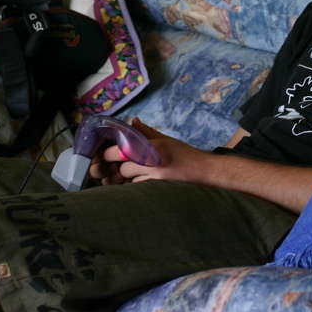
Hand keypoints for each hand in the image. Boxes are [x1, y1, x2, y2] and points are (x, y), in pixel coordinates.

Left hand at [89, 118, 209, 184]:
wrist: (203, 171)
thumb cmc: (184, 154)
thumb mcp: (165, 139)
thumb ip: (146, 131)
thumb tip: (133, 121)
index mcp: (150, 146)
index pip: (118, 151)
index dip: (109, 155)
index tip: (109, 156)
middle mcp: (150, 161)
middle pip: (121, 169)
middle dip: (119, 169)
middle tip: (122, 168)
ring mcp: (154, 177)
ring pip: (128, 182)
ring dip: (128, 180)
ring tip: (137, 175)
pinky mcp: (157, 190)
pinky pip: (137, 190)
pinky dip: (136, 188)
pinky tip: (144, 183)